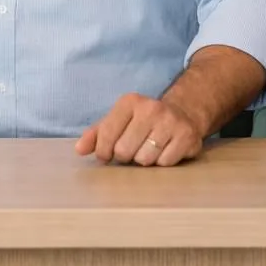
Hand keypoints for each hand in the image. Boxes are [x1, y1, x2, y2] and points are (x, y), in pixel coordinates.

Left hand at [75, 93, 203, 166]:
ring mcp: (171, 121)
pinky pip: (164, 163)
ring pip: (144, 159)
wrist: (183, 113)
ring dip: (144, 160)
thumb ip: (96, 135)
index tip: (107, 154)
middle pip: (124, 151)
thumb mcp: (118, 121)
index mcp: (130, 102)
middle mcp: (151, 108)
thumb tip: (79, 150)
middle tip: (133, 148)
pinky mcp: (186, 136)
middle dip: (126, 156)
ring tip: (150, 148)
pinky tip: (165, 150)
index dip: (103, 151)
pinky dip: (162, 162)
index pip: (106, 134)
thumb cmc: (143, 121)